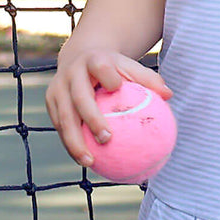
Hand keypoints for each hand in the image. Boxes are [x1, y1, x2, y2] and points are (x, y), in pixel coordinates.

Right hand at [45, 49, 171, 166]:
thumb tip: (169, 95)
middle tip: (107, 139)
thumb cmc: (114, 68)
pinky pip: (59, 126)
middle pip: (79, 98)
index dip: (108, 76)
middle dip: (91, 118)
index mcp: (94, 60)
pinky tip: (85, 160)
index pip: (101, 66)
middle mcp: (72, 73)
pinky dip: (70, 143)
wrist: (80, 57)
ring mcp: (57, 87)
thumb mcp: (129, 67)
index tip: (116, 88)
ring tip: (89, 161)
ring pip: (64, 117)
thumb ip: (149, 80)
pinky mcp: (50, 101)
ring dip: (74, 142)